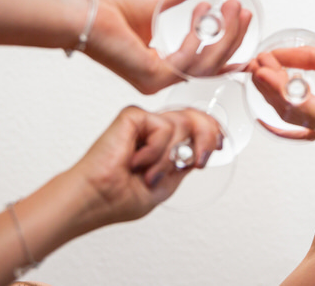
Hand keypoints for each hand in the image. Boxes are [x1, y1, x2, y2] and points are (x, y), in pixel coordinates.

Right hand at [68, 106, 223, 229]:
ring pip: (183, 123)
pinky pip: (164, 126)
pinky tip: (137, 161)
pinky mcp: (133, 116)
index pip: (196, 126)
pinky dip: (156, 150)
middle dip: (206, 136)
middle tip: (197, 160)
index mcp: (163, 145)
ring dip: (169, 158)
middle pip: (195, 116)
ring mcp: (145, 122)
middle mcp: (155, 131)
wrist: (95, 199)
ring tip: (150, 175)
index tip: (219, 146)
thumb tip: (203, 150)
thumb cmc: (119, 197)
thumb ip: (185, 162)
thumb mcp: (166, 183)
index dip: (213, 131)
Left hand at [85, 0, 252, 93]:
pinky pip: (188, 59)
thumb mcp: (154, 4)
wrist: (84, 16)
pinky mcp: (153, 75)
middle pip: (212, 65)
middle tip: (243, 12)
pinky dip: (199, 35)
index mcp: (160, 66)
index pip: (203, 65)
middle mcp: (160, 78)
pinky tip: (202, 14)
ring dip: (225, 35)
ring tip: (233, 10)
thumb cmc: (106, 14)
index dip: (228, 53)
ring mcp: (157, 80)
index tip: (246, 38)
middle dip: (233, 38)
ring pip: (206, 64)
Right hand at [248, 41, 314, 140]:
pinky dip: (287, 92)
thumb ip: (311, 60)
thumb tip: (281, 55)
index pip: (299, 106)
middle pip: (291, 111)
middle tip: (253, 68)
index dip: (276, 90)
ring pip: (295, 112)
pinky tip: (273, 77)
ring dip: (273, 89)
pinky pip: (308, 110)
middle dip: (269, 88)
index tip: (260, 69)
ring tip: (258, 69)